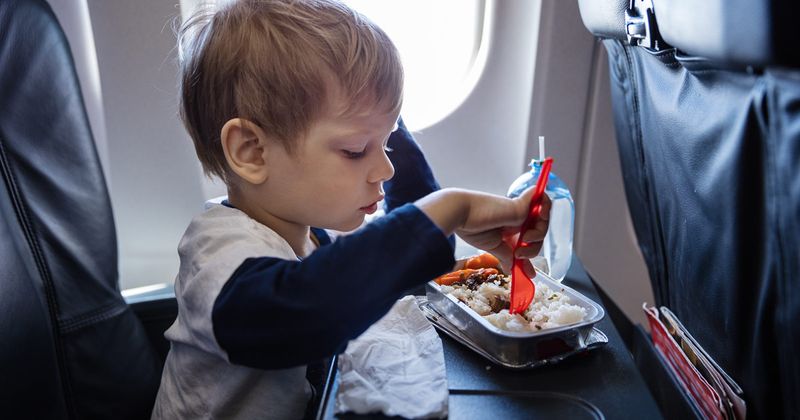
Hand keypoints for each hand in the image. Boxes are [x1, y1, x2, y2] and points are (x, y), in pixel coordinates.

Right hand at [415, 187, 550, 273]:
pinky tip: (531, 228)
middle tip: (518, 255)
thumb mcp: (493, 247)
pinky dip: (544, 213)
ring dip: (536, 238)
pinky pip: (543, 204)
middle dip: (532, 249)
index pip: (527, 241)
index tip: (530, 274)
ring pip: (543, 223)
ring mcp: (520, 210)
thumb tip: (511, 271)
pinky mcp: (522, 204)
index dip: (530, 255)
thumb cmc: (470, 227)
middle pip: (537, 234)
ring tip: (522, 243)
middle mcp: (516, 218)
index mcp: (509, 228)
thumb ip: (506, 256)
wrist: (460, 215)